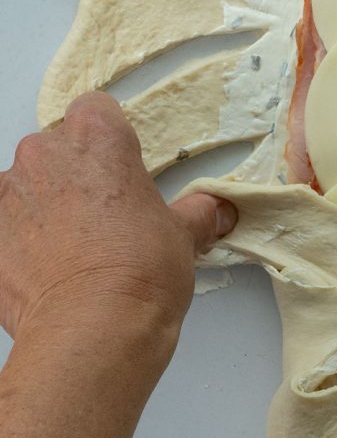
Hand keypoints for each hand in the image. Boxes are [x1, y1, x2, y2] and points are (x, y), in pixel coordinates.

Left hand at [0, 92, 236, 347]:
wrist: (92, 328)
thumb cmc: (139, 272)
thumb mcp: (184, 237)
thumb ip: (197, 214)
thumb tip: (215, 211)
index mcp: (97, 140)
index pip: (95, 109)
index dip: (109, 138)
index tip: (122, 168)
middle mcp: (44, 156)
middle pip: (57, 149)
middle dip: (76, 175)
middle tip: (106, 217)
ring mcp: (6, 195)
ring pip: (26, 188)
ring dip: (44, 208)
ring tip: (74, 251)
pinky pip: (5, 228)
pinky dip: (20, 242)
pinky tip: (47, 273)